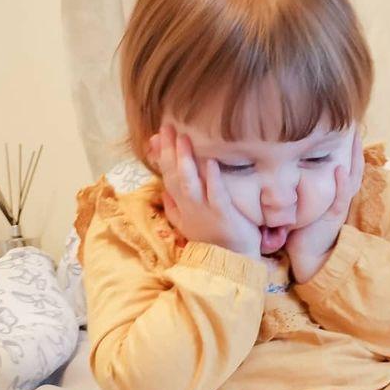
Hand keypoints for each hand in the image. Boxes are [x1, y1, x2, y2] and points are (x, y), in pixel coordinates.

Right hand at [148, 125, 262, 260]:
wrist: (234, 262)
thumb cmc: (215, 241)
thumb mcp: (188, 224)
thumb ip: (175, 207)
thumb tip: (163, 191)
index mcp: (182, 207)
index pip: (167, 177)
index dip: (161, 157)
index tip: (156, 136)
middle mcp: (190, 207)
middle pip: (175, 175)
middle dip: (169, 151)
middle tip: (167, 127)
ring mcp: (205, 211)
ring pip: (189, 183)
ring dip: (186, 160)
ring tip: (184, 138)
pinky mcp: (223, 215)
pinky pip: (217, 194)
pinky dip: (212, 178)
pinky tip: (211, 162)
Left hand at [285, 126, 364, 283]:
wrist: (309, 259)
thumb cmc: (301, 232)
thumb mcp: (301, 203)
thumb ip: (298, 186)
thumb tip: (283, 165)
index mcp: (334, 193)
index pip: (344, 165)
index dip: (347, 147)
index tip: (345, 126)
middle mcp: (339, 197)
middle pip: (353, 167)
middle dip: (355, 146)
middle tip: (354, 123)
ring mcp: (338, 206)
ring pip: (351, 178)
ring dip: (353, 158)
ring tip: (354, 137)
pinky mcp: (333, 217)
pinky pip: (340, 197)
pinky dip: (340, 183)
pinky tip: (340, 167)